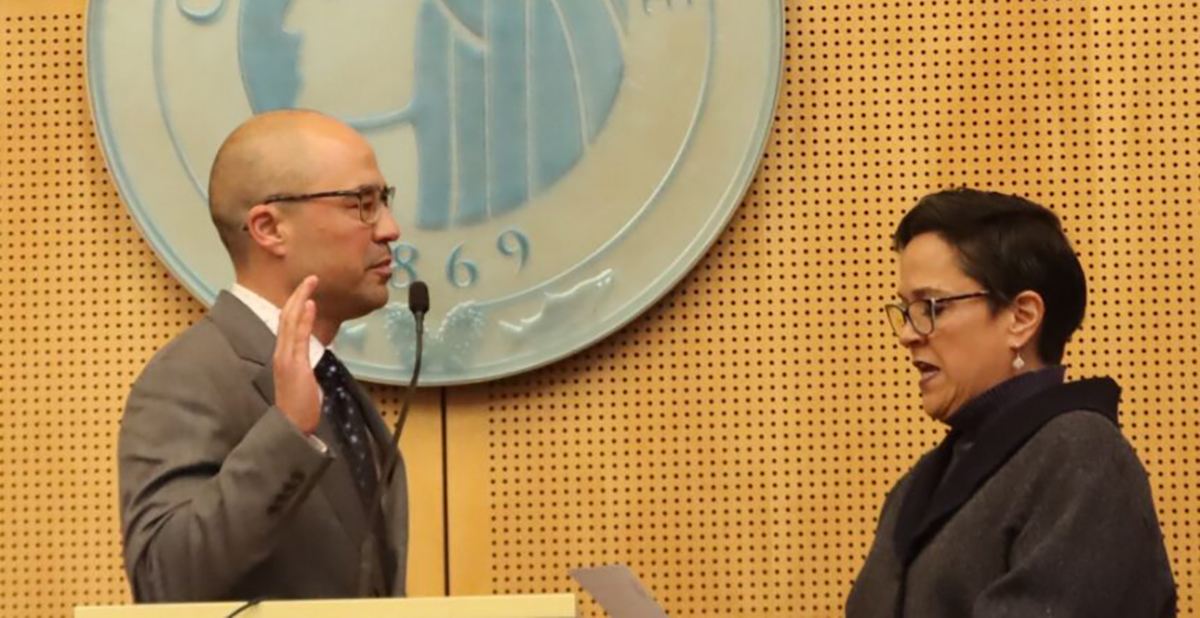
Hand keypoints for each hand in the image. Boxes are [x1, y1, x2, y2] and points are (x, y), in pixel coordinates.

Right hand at [273, 276, 320, 434]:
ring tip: (310, 282)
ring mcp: (285, 358)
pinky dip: (303, 318)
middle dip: (298, 295)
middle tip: (310, 278)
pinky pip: (298, 337)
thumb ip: (303, 366)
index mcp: (283, 356)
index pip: (287, 325)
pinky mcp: (293, 365)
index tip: (306, 291)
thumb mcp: (302, 381)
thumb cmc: (298, 409)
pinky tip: (309, 304)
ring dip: (300, 299)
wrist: (290, 427)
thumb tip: (311, 358)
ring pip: (290, 322)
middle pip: (286, 317)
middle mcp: (280, 353)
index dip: (295, 305)